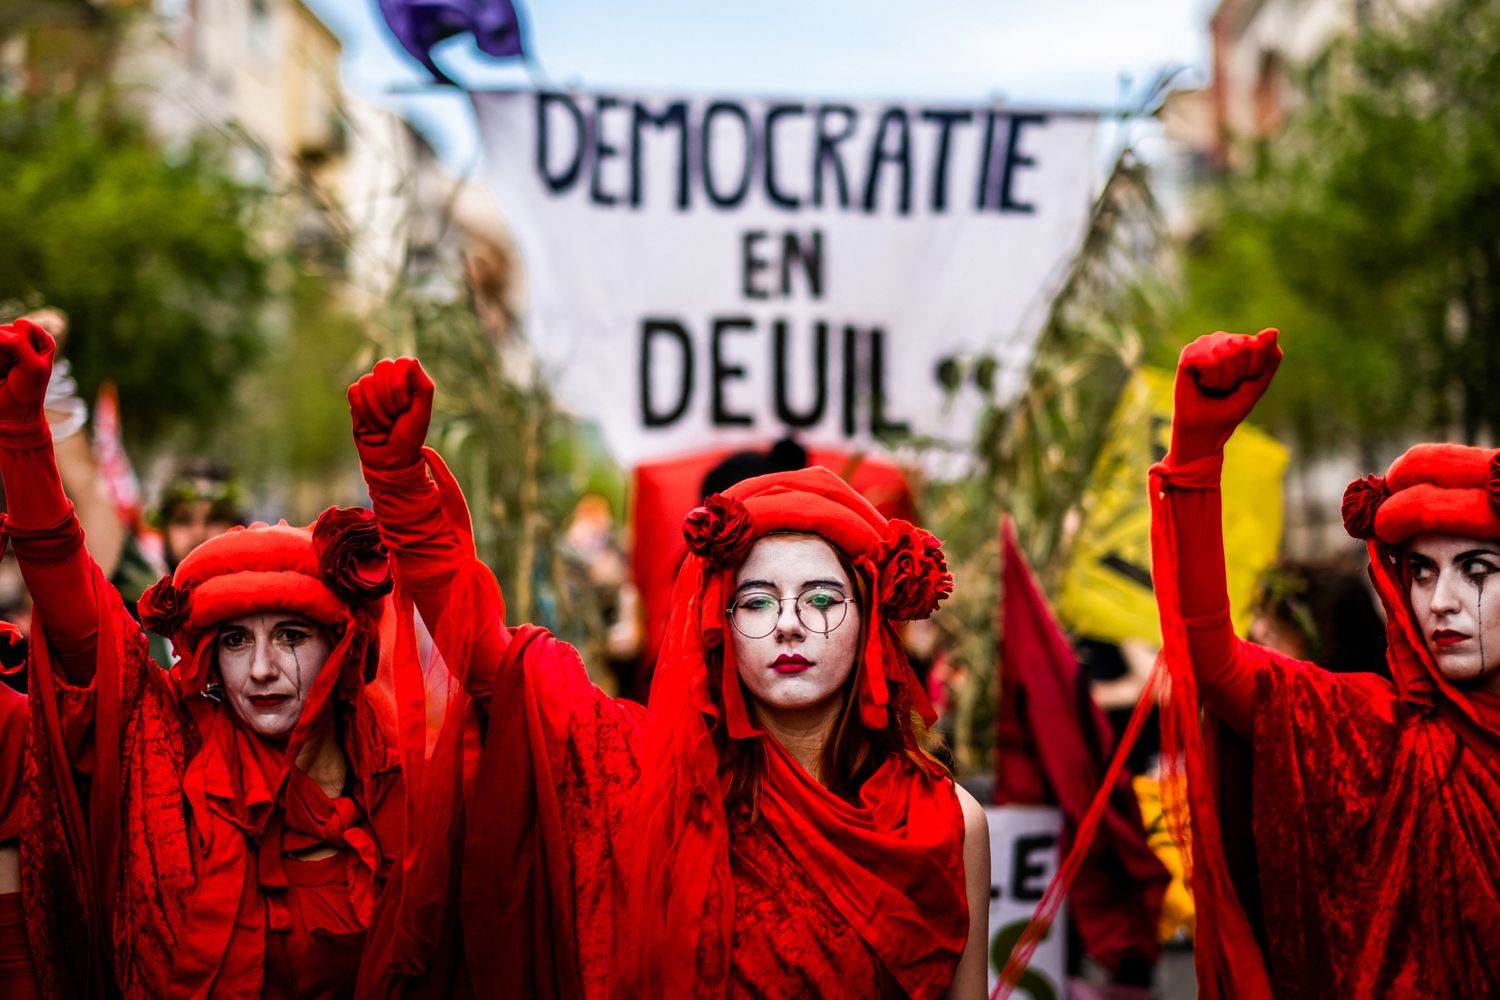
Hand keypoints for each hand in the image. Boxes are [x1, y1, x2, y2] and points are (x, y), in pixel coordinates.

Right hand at [0, 319, 56, 423]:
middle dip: (6, 352)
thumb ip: (17, 343)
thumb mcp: (32, 366)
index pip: (23, 325)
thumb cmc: (27, 390)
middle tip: (13, 370)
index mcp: (39, 339)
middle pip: (3, 330)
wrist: (11, 416)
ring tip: (4, 372)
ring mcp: (1, 347)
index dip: (22, 343)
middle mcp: (20, 338)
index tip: (29, 362)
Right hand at [347, 357, 435, 470]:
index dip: (401, 384)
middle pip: (382, 367)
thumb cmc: (409, 436)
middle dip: (389, 396)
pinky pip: (354, 392)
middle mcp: (389, 380)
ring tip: (385, 424)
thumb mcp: (422, 413)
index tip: (405, 404)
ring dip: (378, 409)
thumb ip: (422, 386)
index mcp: (409, 380)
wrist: (390, 459)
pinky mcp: (356, 400)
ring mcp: (371, 389)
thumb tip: (411, 360)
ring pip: (366, 382)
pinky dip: (364, 412)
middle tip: (396, 415)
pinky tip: (372, 424)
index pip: (401, 363)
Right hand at [1168, 328, 1280, 465]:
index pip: (1256, 345)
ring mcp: (1204, 344)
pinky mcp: (1188, 354)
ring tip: (1214, 387)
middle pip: (1241, 346)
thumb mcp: (1258, 384)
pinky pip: (1209, 361)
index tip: (1243, 383)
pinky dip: (1210, 379)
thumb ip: (1270, 358)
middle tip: (1226, 387)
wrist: (1205, 429)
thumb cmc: (1231, 408)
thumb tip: (1273, 330)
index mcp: (1241, 343)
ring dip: (1223, 379)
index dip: (1252, 369)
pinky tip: (1202, 383)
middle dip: (1237, 374)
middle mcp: (1222, 339)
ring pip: (1225, 352)